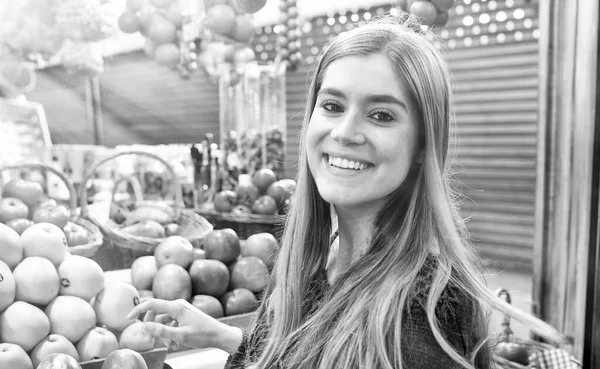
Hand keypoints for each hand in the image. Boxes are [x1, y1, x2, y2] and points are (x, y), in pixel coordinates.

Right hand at [127, 298, 242, 352]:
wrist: (219, 335)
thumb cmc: (202, 335)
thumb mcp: (180, 336)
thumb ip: (161, 331)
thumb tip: (144, 326)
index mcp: (176, 307)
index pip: (152, 304)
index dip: (138, 309)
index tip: (128, 319)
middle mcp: (178, 305)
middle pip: (155, 313)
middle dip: (151, 327)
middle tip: (150, 341)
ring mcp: (181, 309)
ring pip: (163, 320)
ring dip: (162, 333)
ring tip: (169, 346)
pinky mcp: (184, 315)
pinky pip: (171, 322)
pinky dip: (169, 332)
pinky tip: (174, 344)